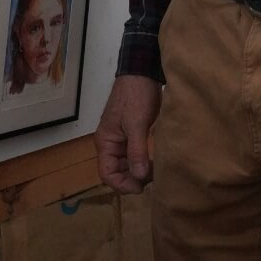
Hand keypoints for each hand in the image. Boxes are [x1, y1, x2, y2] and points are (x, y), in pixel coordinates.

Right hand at [94, 74, 162, 194]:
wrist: (142, 72)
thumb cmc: (136, 95)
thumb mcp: (137, 124)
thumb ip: (137, 151)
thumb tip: (139, 177)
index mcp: (105, 141)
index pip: (107, 173)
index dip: (122, 184)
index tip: (141, 187)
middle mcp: (110, 142)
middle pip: (116, 171)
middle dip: (132, 178)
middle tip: (153, 179)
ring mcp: (121, 138)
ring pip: (126, 164)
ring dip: (138, 171)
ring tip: (156, 171)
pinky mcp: (133, 133)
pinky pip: (134, 154)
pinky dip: (143, 160)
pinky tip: (155, 162)